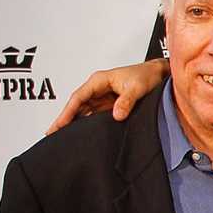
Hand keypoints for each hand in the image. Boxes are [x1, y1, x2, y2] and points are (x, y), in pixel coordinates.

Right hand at [46, 59, 169, 133]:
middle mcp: (98, 89)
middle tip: (52, 135)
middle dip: (65, 119)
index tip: (59, 124)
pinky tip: (83, 134)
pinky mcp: (110, 105)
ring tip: (63, 138)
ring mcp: (103, 98)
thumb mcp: (137, 87)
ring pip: (84, 112)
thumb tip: (116, 115)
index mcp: (99, 80)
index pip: (78, 97)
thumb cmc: (147, 75)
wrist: (159, 75)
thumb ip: (126, 100)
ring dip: (75, 123)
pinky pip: (95, 115)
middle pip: (77, 106)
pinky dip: (88, 124)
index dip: (67, 112)